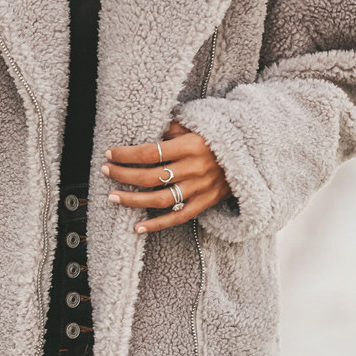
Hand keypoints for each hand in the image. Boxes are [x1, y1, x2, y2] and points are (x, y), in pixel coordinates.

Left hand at [102, 120, 231, 233]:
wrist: (249, 157)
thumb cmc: (216, 139)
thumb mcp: (195, 127)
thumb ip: (170, 130)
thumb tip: (143, 132)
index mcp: (190, 146)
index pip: (149, 152)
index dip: (126, 154)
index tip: (110, 153)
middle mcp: (193, 169)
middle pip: (150, 176)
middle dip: (123, 174)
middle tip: (106, 171)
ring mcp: (199, 189)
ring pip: (159, 199)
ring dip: (132, 199)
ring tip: (113, 196)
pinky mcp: (204, 204)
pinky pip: (176, 218)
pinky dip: (156, 225)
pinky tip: (136, 227)